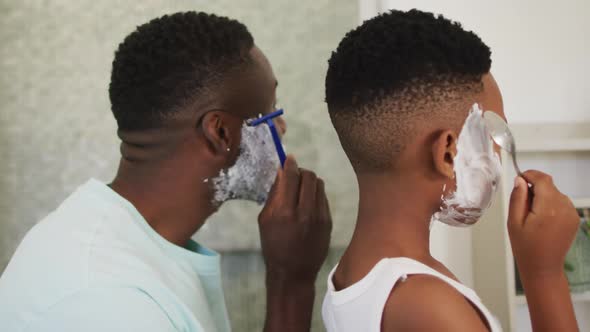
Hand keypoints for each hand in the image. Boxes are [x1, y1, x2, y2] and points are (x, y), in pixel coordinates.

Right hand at [258, 155, 331, 282]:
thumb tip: (281, 173)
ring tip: (301, 189)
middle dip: (300, 171)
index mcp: (284, 211)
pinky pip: (324, 197)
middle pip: (309, 176)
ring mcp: (320, 217)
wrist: (293, 272)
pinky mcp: (329, 221)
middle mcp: (305, 211)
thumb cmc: (273, 245)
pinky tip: (308, 202)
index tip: (288, 159)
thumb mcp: (265, 220)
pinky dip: (315, 194)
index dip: (290, 164)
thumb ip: (274, 195)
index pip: (291, 176)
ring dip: (309, 182)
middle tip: (294, 175)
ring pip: (319, 184)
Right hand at [507, 170, 579, 276]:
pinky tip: (542, 219)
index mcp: (548, 209)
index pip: (543, 179)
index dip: (530, 174)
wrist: (543, 267)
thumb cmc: (526, 248)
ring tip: (532, 215)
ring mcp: (571, 214)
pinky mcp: (574, 218)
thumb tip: (520, 180)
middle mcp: (564, 209)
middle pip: (549, 185)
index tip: (520, 177)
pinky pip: (561, 202)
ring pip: (555, 193)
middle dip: (535, 188)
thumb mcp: (513, 221)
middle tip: (522, 204)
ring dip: (543, 196)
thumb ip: (517, 198)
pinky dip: (551, 204)